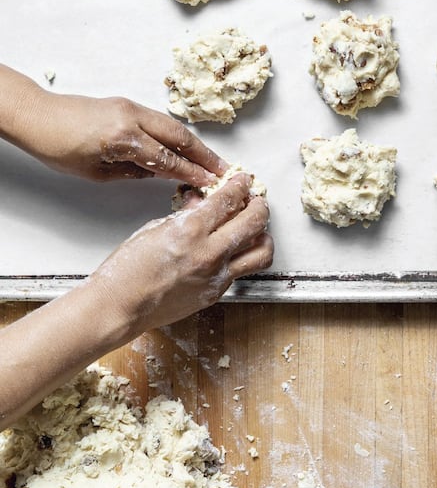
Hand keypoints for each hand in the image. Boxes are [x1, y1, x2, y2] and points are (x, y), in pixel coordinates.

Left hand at [31, 90, 227, 187]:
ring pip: (173, 126)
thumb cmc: (58, 147)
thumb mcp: (98, 172)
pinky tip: (186, 147)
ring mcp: (130, 106)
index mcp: (123, 138)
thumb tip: (162, 173)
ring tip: (212, 161)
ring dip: (195, 144)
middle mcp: (131, 117)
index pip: (167, 158)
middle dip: (204, 155)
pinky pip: (160, 121)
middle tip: (224, 171)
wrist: (37, 116)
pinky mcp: (127, 104)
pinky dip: (177, 135)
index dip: (191, 173)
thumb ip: (135, 171)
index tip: (210, 183)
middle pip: (179, 137)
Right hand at [89, 173, 272, 335]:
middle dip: (259, 206)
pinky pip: (242, 271)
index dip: (240, 186)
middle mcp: (210, 253)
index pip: (229, 199)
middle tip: (255, 201)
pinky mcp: (216, 293)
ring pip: (262, 252)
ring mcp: (217, 276)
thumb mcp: (155, 229)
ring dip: (263, 236)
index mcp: (191, 230)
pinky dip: (243, 257)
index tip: (242, 181)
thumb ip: (185, 215)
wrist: (121, 306)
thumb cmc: (129, 268)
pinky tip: (233, 251)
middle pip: (255, 222)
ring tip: (255, 230)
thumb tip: (201, 202)